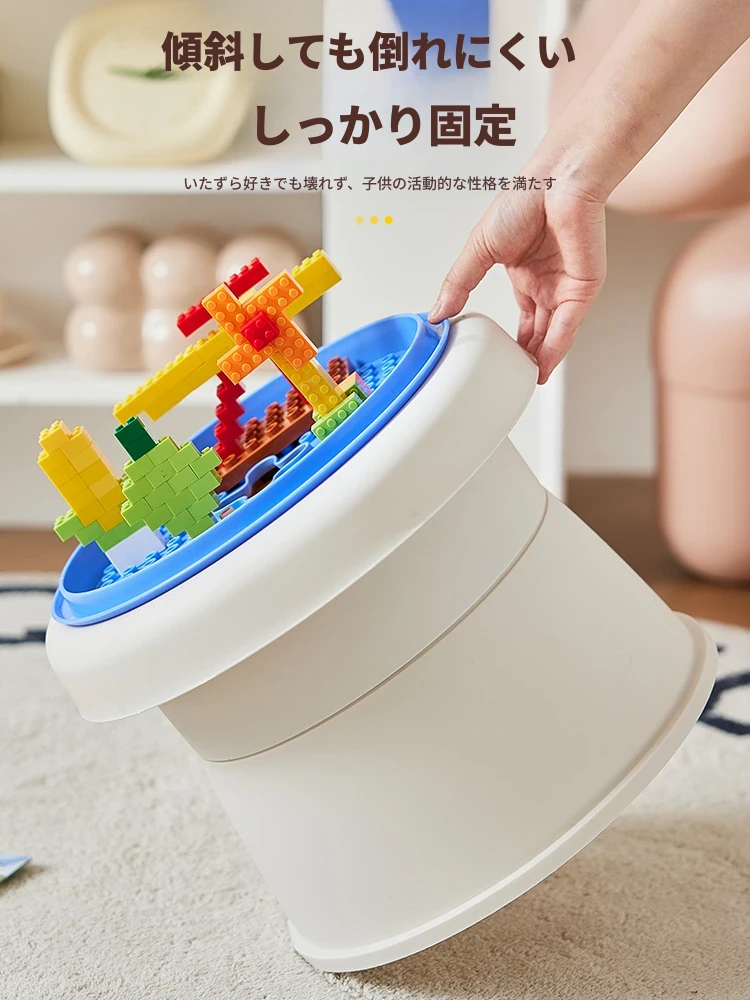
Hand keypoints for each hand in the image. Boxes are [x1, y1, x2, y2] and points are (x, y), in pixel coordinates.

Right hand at [428, 176, 606, 382]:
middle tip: (509, 380)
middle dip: (525, 356)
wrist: (558, 180)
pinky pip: (568, 326)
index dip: (508, 340)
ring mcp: (565, 287)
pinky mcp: (582, 288)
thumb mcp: (478, 249)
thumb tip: (436, 313)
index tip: (493, 359)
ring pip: (552, 334)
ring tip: (523, 382)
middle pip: (537, 330)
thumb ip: (459, 283)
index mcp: (524, 272)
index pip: (519, 316)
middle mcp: (546, 282)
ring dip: (539, 358)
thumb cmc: (524, 199)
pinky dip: (555, 348)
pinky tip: (541, 367)